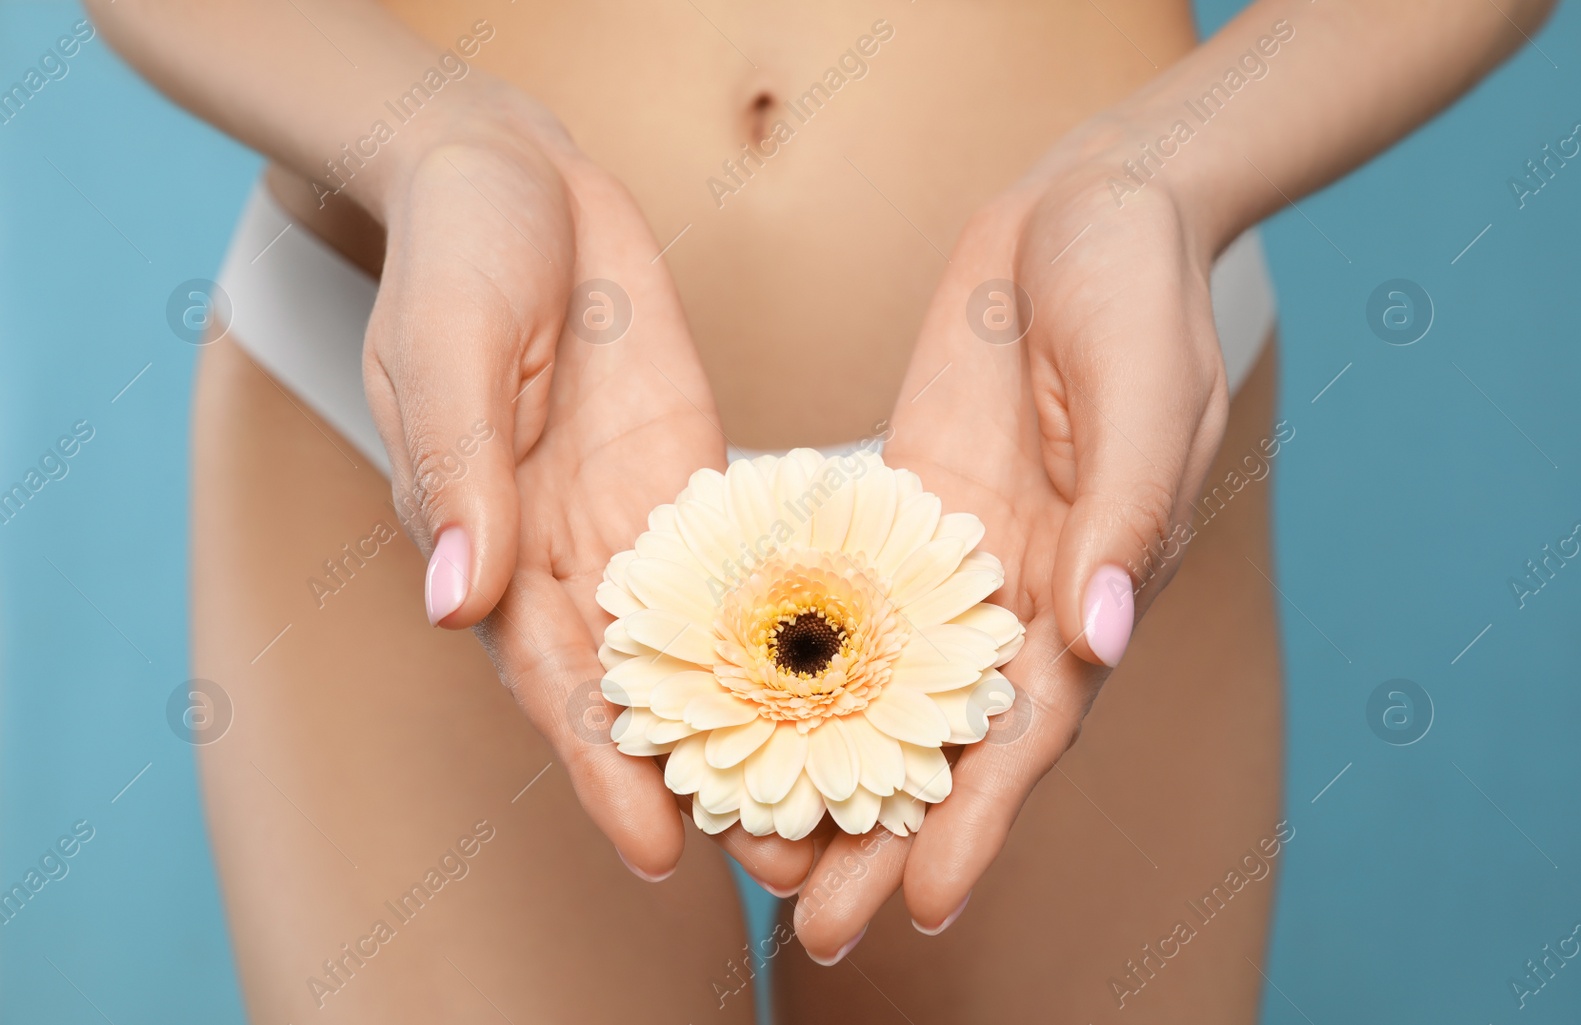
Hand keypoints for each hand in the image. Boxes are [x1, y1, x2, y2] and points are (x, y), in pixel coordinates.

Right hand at [362, 86, 814, 888]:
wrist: (515, 178)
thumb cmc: (456, 256)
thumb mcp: (445, 352)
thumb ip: (458, 473)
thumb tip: (462, 605)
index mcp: (496, 549)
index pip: (553, 683)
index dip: (600, 770)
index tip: (654, 853)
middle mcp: (577, 561)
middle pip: (650, 692)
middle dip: (712, 778)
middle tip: (791, 861)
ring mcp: (647, 526)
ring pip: (716, 646)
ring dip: (776, 722)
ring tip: (851, 797)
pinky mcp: (704, 481)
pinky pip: (758, 561)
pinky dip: (804, 621)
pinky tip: (869, 671)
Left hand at [788, 137, 1231, 956]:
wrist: (1087, 208)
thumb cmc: (1139, 291)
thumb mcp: (1150, 390)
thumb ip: (1121, 516)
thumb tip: (1091, 646)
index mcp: (1090, 588)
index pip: (1030, 730)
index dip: (982, 820)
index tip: (929, 906)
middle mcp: (1015, 595)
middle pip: (943, 737)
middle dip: (886, 835)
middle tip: (816, 930)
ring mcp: (948, 557)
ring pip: (879, 684)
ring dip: (825, 768)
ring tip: (754, 854)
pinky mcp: (895, 506)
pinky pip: (834, 590)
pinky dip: (789, 656)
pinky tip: (728, 710)